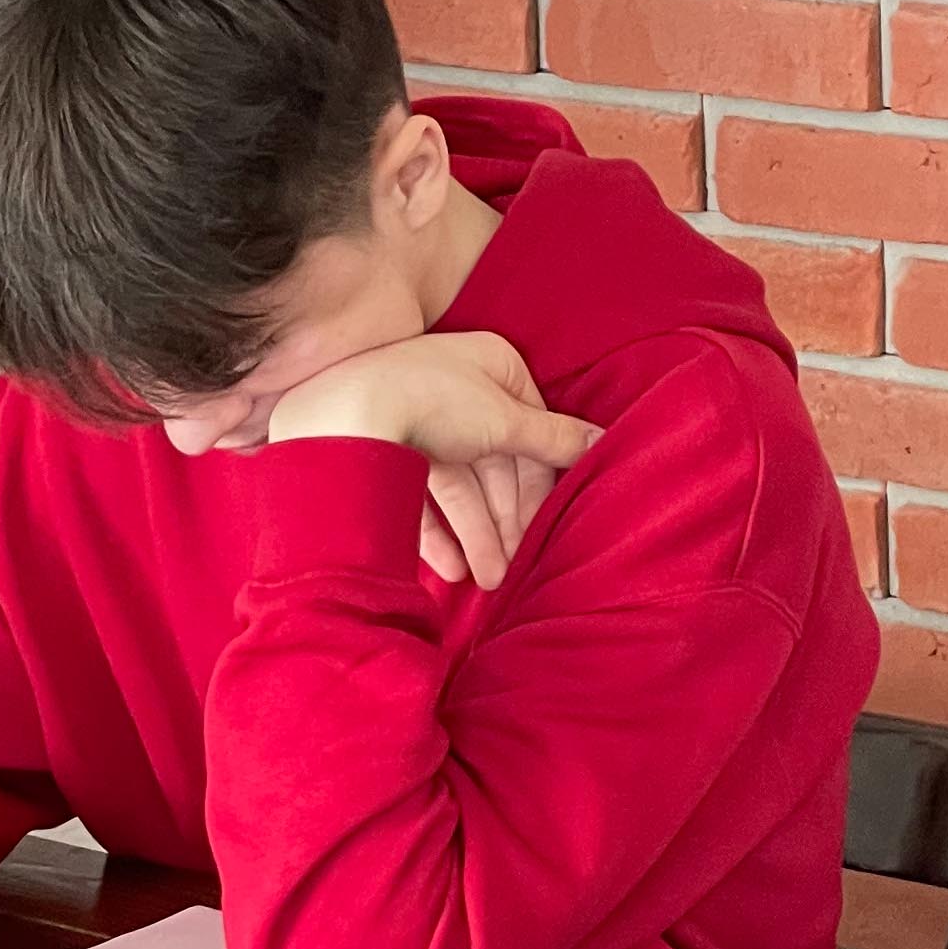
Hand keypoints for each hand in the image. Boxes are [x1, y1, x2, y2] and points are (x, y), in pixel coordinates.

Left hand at [264, 332, 599, 590]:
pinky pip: (419, 495)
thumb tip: (605, 441)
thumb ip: (557, 439)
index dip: (540, 482)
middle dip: (504, 521)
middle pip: (493, 463)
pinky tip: (451, 571)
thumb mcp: (507, 421)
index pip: (530, 429)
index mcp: (491, 365)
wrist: (342, 415)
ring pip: (457, 485)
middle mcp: (456, 388)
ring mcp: (416, 418)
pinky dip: (437, 533)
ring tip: (486, 583)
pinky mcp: (384, 449)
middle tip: (514, 567)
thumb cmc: (433, 402)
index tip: (551, 525)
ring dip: (476, 536)